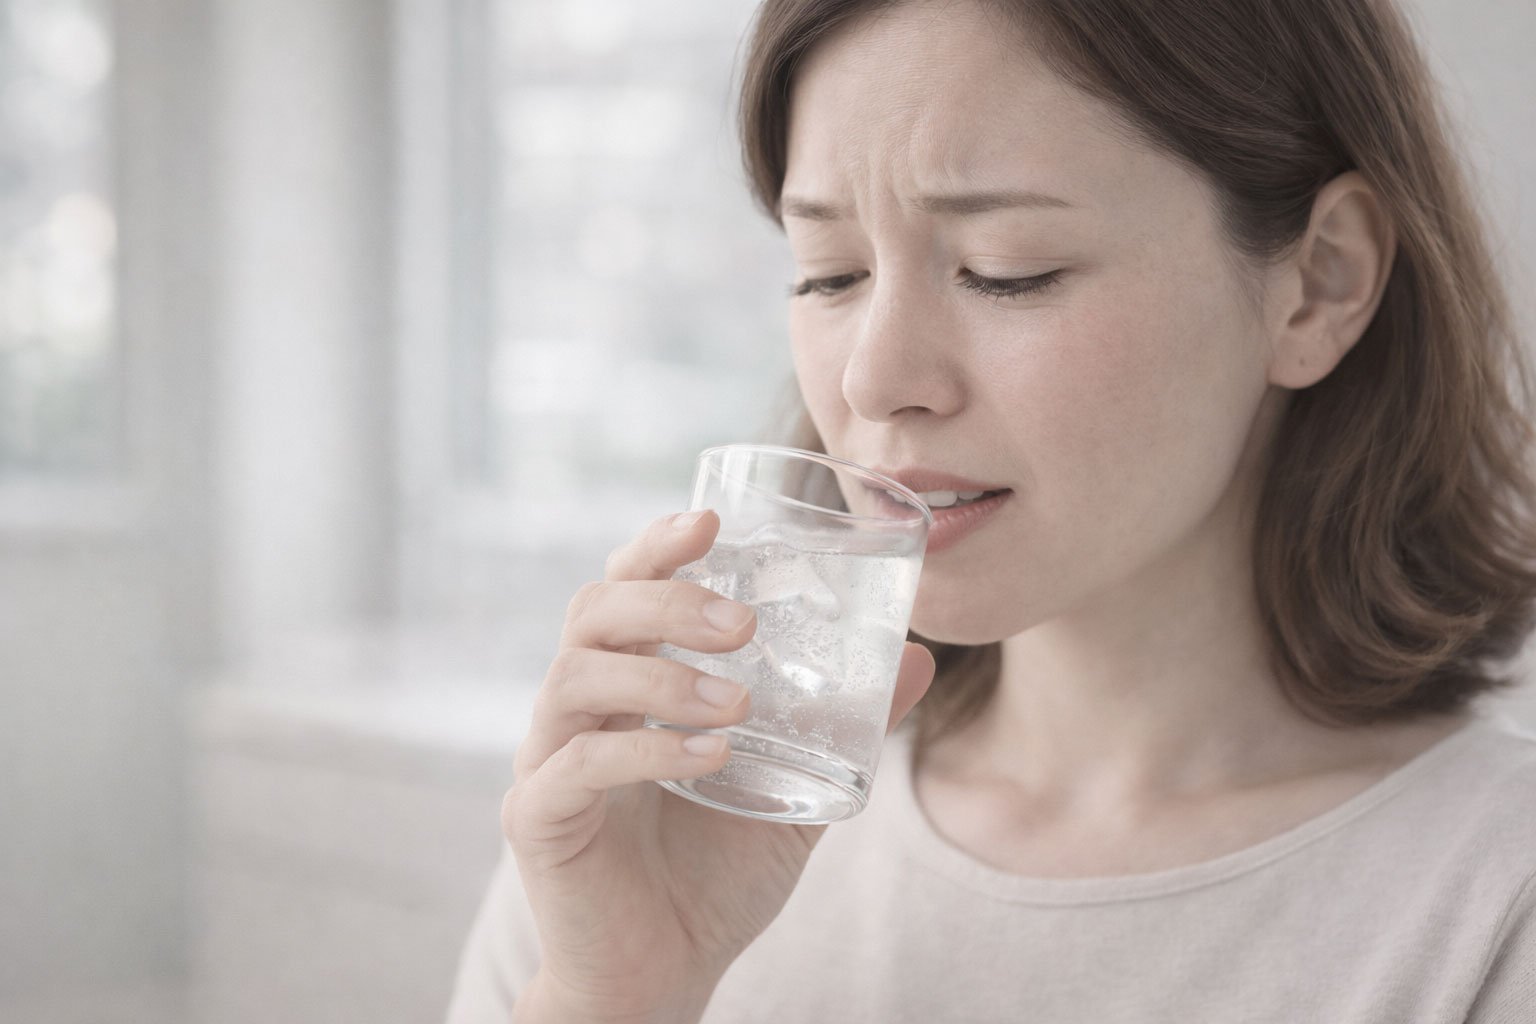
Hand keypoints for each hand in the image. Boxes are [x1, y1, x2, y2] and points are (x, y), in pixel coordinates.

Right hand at [502, 509, 934, 1021]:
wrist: (664, 973)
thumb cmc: (716, 873)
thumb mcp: (794, 787)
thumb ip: (842, 727)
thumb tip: (916, 659)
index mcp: (625, 685)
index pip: (623, 589)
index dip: (655, 545)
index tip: (710, 518)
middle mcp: (577, 709)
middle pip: (592, 612)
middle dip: (666, 597)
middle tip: (742, 621)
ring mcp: (548, 759)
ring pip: (576, 674)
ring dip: (662, 672)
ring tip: (738, 698)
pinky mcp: (538, 817)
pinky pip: (578, 762)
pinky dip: (647, 748)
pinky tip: (712, 752)